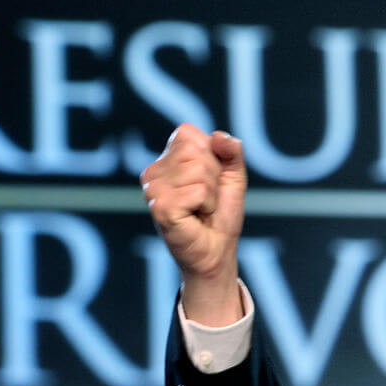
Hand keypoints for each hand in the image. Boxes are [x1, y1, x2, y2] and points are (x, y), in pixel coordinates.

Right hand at [140, 123, 246, 324]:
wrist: (217, 251)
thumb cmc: (220, 215)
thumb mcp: (232, 176)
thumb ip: (231, 151)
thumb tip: (218, 136)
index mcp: (165, 160)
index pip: (188, 134)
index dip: (210, 156)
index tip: (208, 181)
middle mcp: (153, 172)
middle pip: (196, 150)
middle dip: (212, 176)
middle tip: (205, 199)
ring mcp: (153, 190)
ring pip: (198, 170)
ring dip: (210, 193)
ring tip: (201, 209)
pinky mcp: (160, 207)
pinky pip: (198, 191)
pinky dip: (206, 204)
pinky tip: (196, 217)